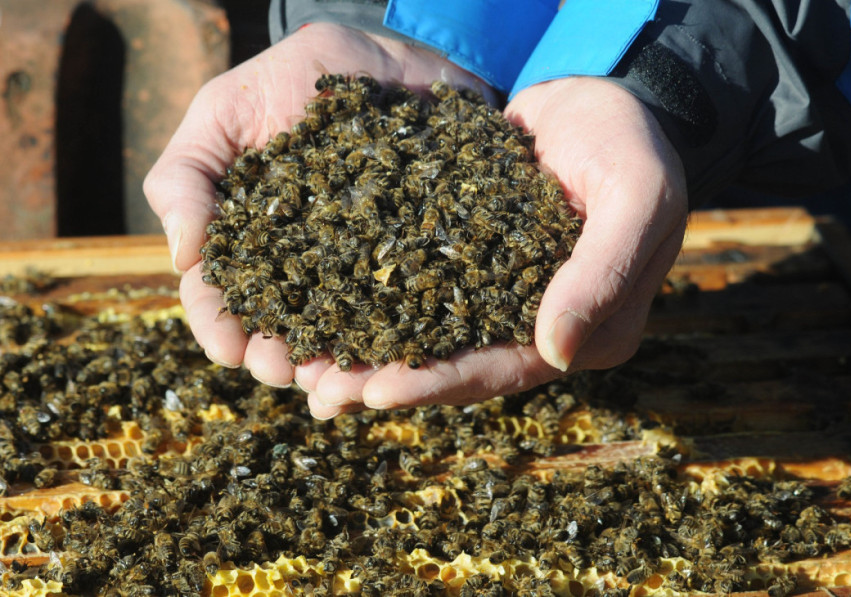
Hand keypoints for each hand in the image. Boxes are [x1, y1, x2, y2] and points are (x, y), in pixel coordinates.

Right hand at [144, 23, 495, 392]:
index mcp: (252, 236)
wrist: (391, 51)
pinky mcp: (419, 254)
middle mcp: (306, 261)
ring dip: (336, 362)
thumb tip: (183, 257)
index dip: (220, 325)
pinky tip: (397, 355)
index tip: (229, 348)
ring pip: (346, 328)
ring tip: (336, 382)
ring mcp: (364, 262)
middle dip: (279, 355)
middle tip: (284, 372)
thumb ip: (187, 175)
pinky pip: (412, 302)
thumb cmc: (299, 75)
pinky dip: (401, 334)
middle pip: (286, 323)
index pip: (224, 292)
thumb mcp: (227, 110)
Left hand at [307, 77, 687, 416]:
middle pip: (465, 367)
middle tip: (321, 394)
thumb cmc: (633, 142)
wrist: (607, 96)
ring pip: (439, 338)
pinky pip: (428, 293)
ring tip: (309, 372)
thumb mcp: (637, 195)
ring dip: (377, 356)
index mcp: (596, 329)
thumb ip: (603, 270)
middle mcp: (549, 325)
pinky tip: (330, 314)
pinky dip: (381, 306)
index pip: (511, 368)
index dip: (444, 383)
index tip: (377, 390)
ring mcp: (513, 298)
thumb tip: (557, 353)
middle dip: (393, 381)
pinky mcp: (481, 263)